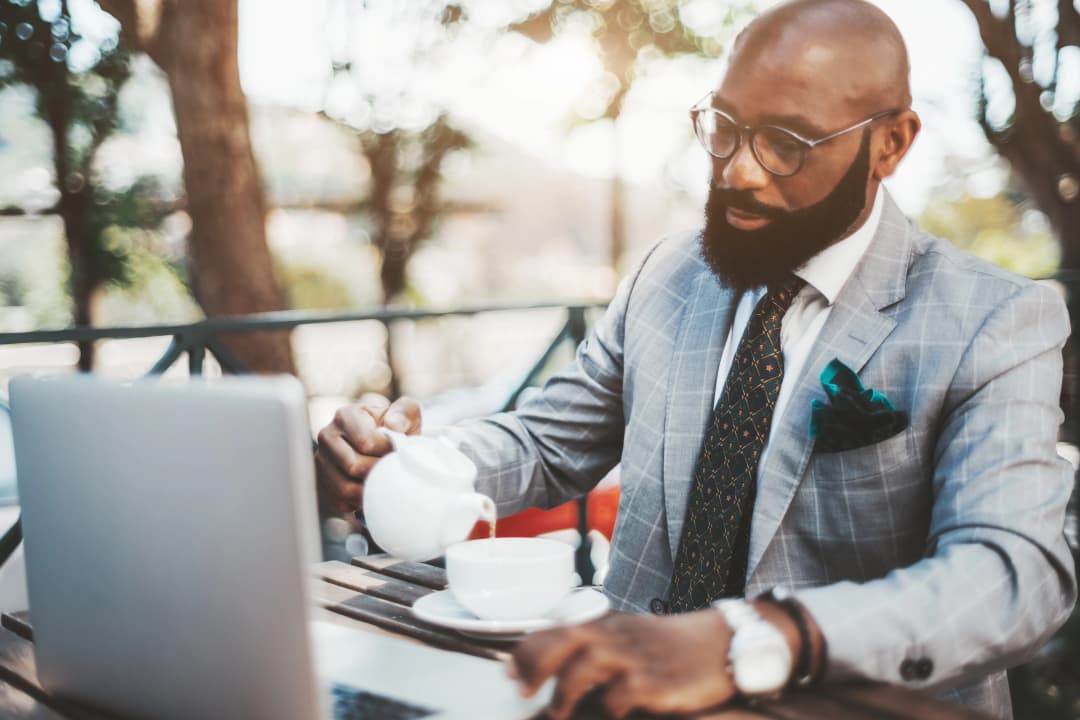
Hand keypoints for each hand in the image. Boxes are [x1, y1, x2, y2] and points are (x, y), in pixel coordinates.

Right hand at [314, 396, 421, 512]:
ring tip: (387, 482)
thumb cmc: (396, 428)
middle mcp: (327, 436)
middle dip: (379, 472)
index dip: (386, 451)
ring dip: (372, 489)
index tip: (396, 450)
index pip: (365, 442)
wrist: (385, 446)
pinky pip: (342, 501)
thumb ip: (405, 412)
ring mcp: (321, 461)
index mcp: (345, 416)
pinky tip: (374, 490)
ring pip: (346, 488)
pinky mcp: (323, 483)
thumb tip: (393, 424)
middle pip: (353, 466)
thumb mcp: (407, 413)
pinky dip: (361, 501)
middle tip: (394, 470)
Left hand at [508, 610, 735, 719]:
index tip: (509, 672)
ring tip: (557, 714)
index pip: (555, 630)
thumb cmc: (671, 647)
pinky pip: (619, 696)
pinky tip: (609, 715)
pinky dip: (608, 708)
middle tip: (522, 691)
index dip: (527, 651)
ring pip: (583, 667)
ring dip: (564, 693)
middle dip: (535, 666)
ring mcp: (635, 656)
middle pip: (563, 642)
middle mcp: (616, 635)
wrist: (724, 644)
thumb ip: (595, 647)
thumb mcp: (629, 637)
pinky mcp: (654, 680)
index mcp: (607, 624)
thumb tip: (555, 667)